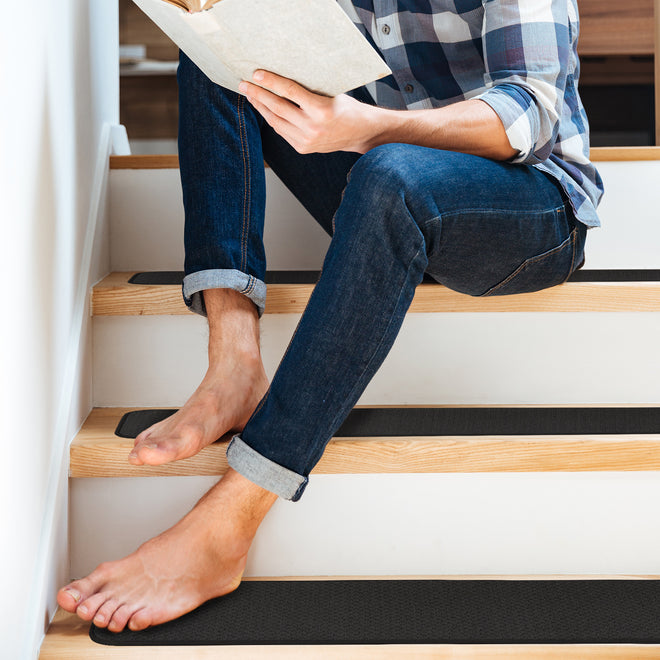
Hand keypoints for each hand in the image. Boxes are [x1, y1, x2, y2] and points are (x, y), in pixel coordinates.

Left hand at [238, 70, 381, 153]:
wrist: (359, 134)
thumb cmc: (346, 108)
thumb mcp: (331, 93)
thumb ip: (308, 90)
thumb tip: (281, 78)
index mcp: (321, 110)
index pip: (290, 92)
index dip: (271, 82)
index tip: (256, 74)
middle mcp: (312, 127)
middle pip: (278, 108)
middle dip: (258, 94)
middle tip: (244, 84)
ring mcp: (306, 140)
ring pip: (276, 121)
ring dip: (261, 107)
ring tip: (250, 95)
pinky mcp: (302, 148)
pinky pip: (281, 131)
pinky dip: (271, 119)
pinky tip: (264, 109)